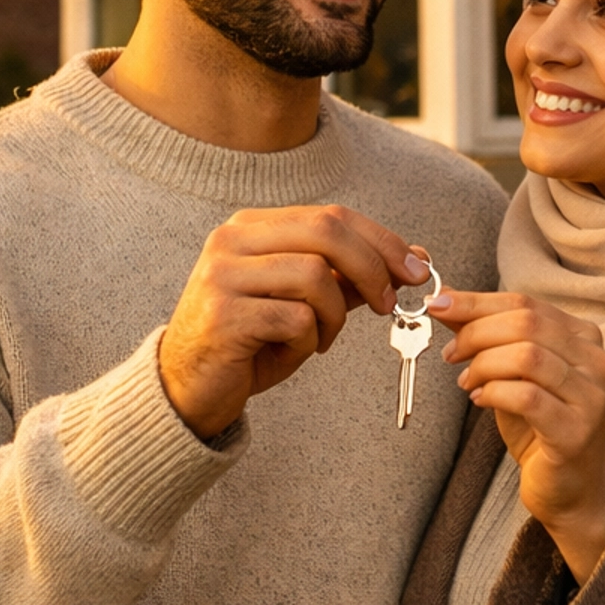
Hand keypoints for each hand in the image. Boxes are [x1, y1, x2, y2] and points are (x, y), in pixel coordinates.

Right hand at [159, 207, 430, 440]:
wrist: (187, 389)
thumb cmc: (250, 342)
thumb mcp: (303, 304)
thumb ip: (346, 278)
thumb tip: (411, 259)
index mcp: (250, 227)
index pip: (331, 216)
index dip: (382, 240)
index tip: (417, 267)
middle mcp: (231, 240)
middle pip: (327, 231)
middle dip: (373, 266)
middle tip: (389, 302)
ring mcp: (222, 275)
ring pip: (315, 275)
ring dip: (334, 315)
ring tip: (320, 339)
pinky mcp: (223, 315)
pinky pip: (296, 319)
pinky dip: (308, 341)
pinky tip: (290, 352)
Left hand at [432, 289, 604, 583]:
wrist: (569, 487)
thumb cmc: (539, 426)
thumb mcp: (510, 372)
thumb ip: (485, 335)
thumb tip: (446, 300)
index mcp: (582, 337)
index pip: (525, 303)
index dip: (477, 302)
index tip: (439, 305)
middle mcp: (594, 360)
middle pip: (527, 323)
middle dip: (476, 333)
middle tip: (451, 353)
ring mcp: (590, 396)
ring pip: (528, 356)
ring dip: (484, 364)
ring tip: (467, 382)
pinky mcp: (576, 430)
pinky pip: (527, 397)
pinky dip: (494, 392)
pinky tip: (480, 400)